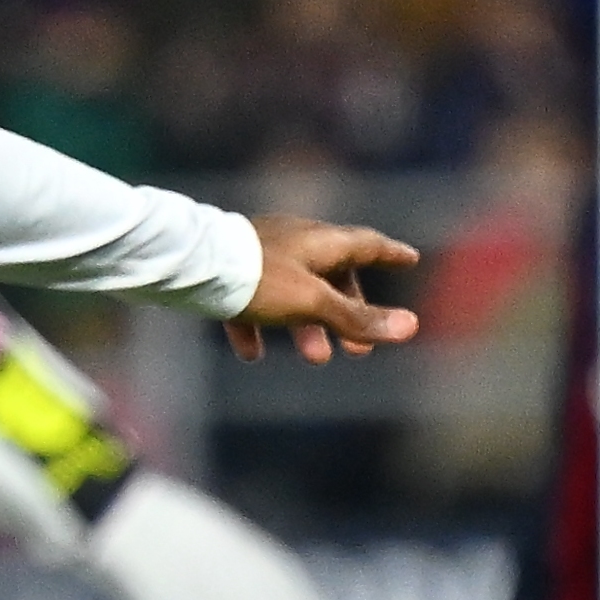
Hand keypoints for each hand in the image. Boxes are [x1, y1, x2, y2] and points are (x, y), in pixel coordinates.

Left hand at [227, 213, 422, 363]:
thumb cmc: (258, 279)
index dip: (390, 254)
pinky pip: (251, 301)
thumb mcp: (312, 302)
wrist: (189, 266)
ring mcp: (259, 254)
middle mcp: (293, 241)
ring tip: (316, 359)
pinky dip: (259, 326)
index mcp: (320, 240)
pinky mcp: (228, 271)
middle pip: (332, 274)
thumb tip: (410, 326)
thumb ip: (356, 317)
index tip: (409, 259)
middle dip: (348, 311)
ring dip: (308, 327)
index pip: (366, 244)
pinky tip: (252, 354)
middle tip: (360, 349)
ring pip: (294, 292)